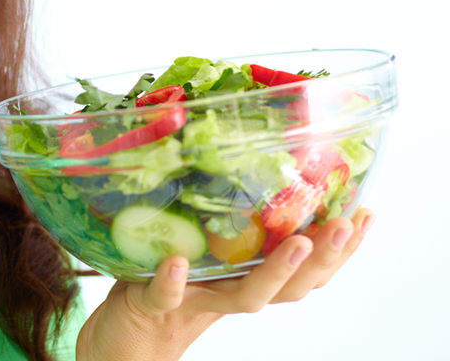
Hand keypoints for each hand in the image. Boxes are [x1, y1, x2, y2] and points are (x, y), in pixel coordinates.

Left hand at [75, 207, 374, 360]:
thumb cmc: (165, 282)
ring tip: (300, 243)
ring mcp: (195, 301)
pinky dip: (172, 280)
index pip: (306, 269)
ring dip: (275, 271)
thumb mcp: (200, 247)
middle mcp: (230, 294)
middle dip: (324, 258)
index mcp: (246, 278)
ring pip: (245, 296)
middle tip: (346, 224)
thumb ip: (222, 217)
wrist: (124, 335)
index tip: (366, 214)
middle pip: (291, 287)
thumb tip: (247, 156)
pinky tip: (177, 262)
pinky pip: (165, 293)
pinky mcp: (153, 304)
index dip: (340, 249)